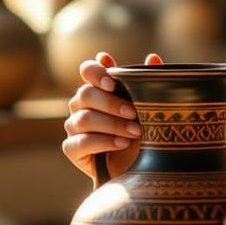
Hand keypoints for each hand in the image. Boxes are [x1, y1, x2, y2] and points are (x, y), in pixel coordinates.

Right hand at [62, 50, 162, 185]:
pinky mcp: (72, 149)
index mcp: (97, 88)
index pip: (87, 70)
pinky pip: (79, 143)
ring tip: (135, 132)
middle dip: (112, 104)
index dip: (96, 73)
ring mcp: (73, 127)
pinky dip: (103, 142)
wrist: (138, 167)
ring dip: (112, 125)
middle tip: (134, 113)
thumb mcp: (149, 108)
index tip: (113, 83)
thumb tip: (152, 57)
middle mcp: (81, 105)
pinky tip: (122, 143)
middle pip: (85, 94)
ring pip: (84, 119)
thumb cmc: (142, 132)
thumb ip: (148, 83)